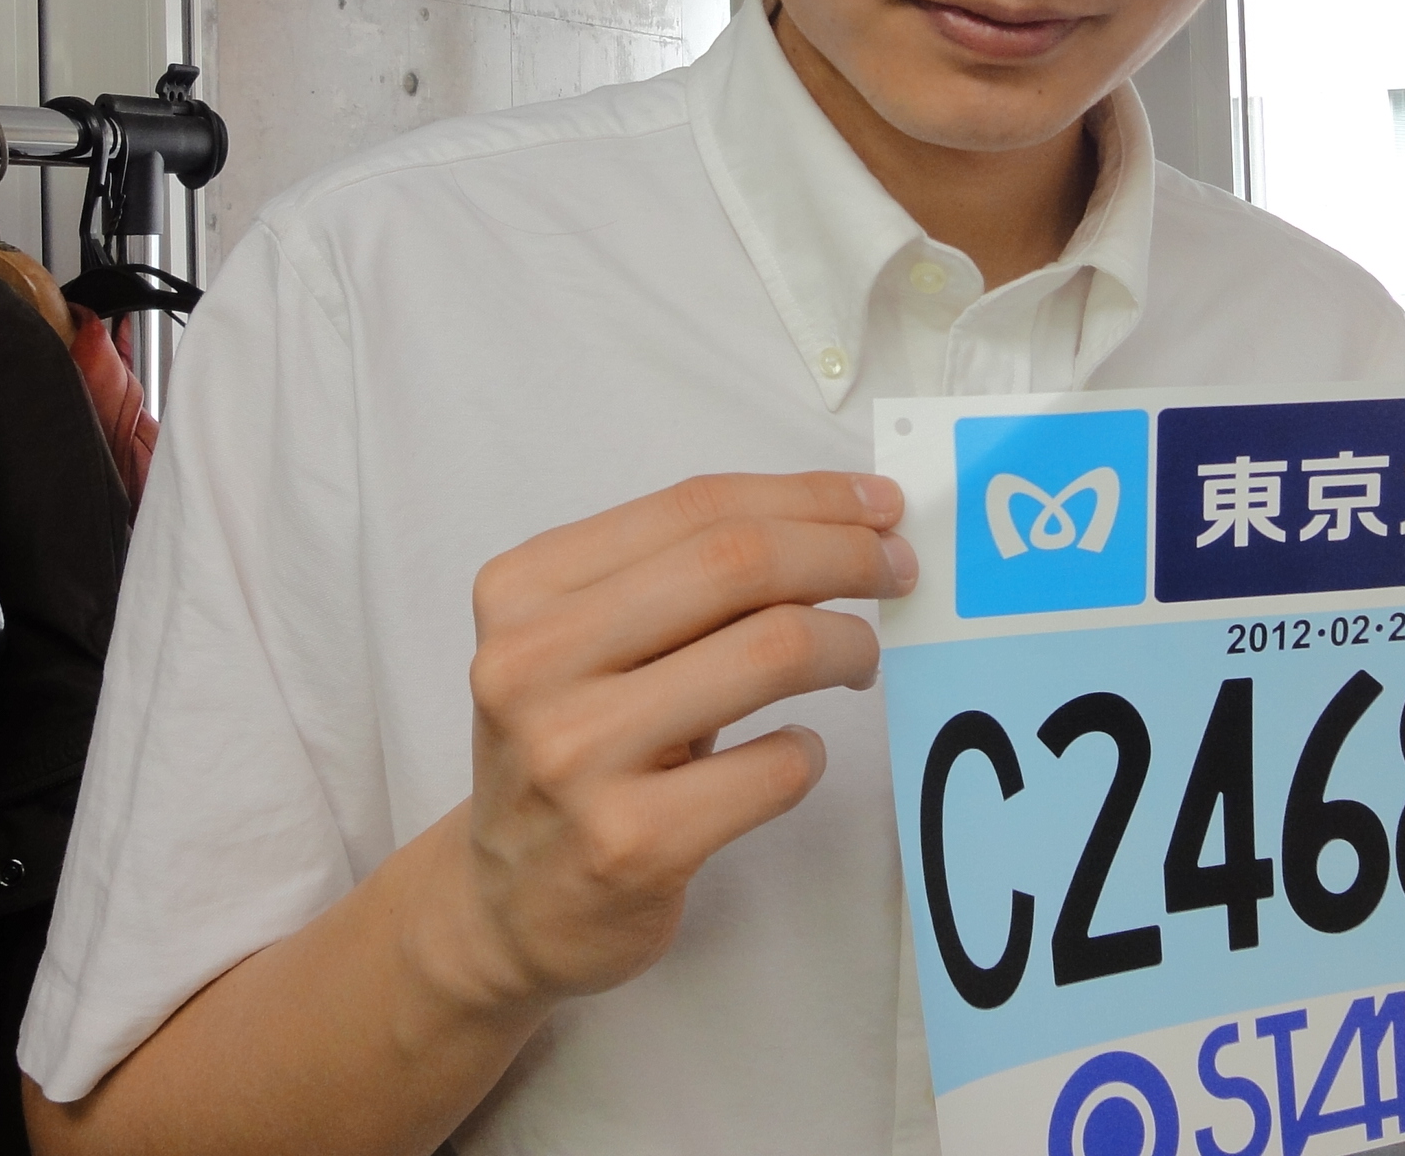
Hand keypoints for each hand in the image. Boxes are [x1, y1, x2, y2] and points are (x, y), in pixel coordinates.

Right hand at [433, 470, 916, 1012]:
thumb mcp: (590, 646)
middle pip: (736, 562)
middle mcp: (533, 662)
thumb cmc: (575, 751)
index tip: (878, 504)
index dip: (807, 496)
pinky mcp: (629, 843)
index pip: (694, 507)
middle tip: (898, 569)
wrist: (507, 909)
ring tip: (859, 660)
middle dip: (844, 553)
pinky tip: (797, 756)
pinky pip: (774, 766)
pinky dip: (810, 752)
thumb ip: (681, 581)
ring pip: (769, 650)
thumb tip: (839, 524)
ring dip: (847, 644)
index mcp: (523, 589)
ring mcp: (577, 755)